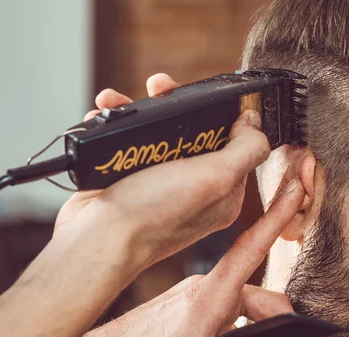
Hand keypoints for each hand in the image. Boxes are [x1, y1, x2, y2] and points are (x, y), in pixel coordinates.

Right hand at [54, 73, 269, 276]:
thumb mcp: (215, 178)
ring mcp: (160, 184)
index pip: (236, 144)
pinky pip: (128, 143)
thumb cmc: (152, 214)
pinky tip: (102, 118)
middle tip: (158, 87)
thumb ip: (245, 149)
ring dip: (139, 110)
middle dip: (177, 105)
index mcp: (223, 192)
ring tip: (118, 100)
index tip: (208, 97)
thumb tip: (254, 123)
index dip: (224, 115)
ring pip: (158, 134)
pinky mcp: (129, 181)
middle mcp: (194, 188)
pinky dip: (116, 126)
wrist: (94, 238)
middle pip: (195, 132)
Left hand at [55, 176, 315, 336]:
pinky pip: (226, 320)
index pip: (252, 249)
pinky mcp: (189, 308)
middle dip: (285, 335)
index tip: (294, 189)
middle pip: (262, 301)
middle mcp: (206, 291)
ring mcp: (197, 298)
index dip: (277, 217)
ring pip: (244, 314)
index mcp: (208, 298)